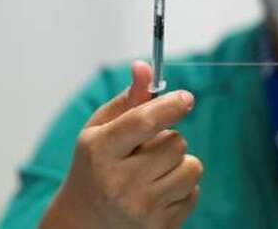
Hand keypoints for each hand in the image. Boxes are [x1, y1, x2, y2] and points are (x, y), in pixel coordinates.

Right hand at [41, 62, 200, 228]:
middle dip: (167, 139)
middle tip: (146, 150)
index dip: (170, 105)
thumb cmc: (94, 167)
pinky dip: (181, 187)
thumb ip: (127, 99)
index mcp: (99, 151)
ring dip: (179, 163)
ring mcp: (141, 208)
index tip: (186, 98)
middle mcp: (119, 182)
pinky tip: (157, 192)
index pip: (143, 121)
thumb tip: (144, 66)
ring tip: (154, 170)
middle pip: (175, 142)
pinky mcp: (160, 228)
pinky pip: (194, 192)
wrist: (83, 224)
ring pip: (191, 167)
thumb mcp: (100, 130)